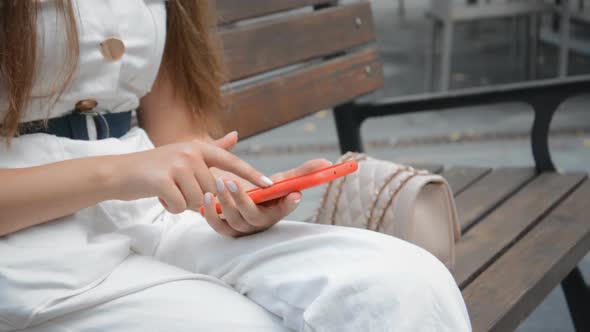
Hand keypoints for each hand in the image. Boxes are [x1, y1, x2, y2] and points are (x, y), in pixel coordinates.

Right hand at [110, 131, 273, 212]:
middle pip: (212, 190)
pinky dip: (172, 207)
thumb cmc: (155, 167)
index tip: (269, 185)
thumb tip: (235, 135)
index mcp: (199, 148)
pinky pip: (182, 206)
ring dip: (184, 203)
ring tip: (169, 191)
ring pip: (198, 200)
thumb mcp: (185, 154)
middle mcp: (191, 153)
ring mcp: (177, 165)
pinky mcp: (164, 180)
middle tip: (179, 189)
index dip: (251, 174)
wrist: (120, 172)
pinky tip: (161, 196)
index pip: (232, 162)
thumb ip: (212, 149)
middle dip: (198, 197)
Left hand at [202, 159, 332, 237]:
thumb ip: (302, 172)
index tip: (294, 194)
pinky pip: (216, 226)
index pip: (284, 210)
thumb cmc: (262, 189)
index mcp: (275, 211)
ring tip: (218, 183)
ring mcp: (241, 228)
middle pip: (252, 217)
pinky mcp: (224, 228)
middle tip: (232, 182)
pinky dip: (210, 214)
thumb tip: (328, 162)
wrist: (234, 194)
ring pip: (233, 220)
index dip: (288, 205)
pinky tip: (206, 197)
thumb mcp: (280, 180)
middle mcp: (259, 223)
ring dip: (225, 203)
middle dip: (242, 200)